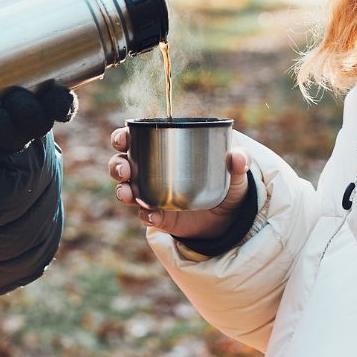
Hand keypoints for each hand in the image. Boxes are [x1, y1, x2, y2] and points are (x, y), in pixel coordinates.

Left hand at [0, 82, 76, 166]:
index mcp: (39, 99)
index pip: (62, 105)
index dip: (62, 103)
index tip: (55, 94)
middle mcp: (26, 123)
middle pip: (37, 123)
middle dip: (28, 112)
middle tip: (13, 97)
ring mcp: (4, 140)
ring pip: (11, 139)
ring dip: (2, 128)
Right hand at [107, 125, 251, 239]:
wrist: (229, 219)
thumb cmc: (227, 185)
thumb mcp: (236, 173)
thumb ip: (239, 162)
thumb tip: (237, 156)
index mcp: (164, 151)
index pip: (135, 139)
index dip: (122, 137)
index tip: (123, 139)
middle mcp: (151, 172)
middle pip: (122, 164)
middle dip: (117, 165)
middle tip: (124, 169)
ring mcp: (153, 196)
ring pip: (126, 190)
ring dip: (122, 190)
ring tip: (128, 194)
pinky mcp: (160, 217)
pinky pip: (146, 216)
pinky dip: (147, 215)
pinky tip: (153, 215)